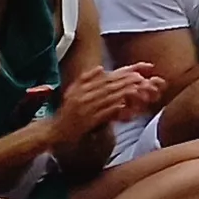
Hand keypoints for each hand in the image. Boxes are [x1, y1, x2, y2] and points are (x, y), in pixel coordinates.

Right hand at [50, 64, 164, 148]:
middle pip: (109, 86)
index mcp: (81, 88)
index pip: (105, 78)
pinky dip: (116, 108)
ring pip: (109, 98)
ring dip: (125, 93)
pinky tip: (127, 105)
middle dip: (126, 82)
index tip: (138, 71)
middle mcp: (83, 96)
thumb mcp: (73, 92)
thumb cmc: (66, 112)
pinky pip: (104, 113)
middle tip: (142, 78)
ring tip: (139, 89)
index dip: (122, 74)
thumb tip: (100, 68)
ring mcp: (86, 109)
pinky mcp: (88, 121)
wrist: (55, 130)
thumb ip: (85, 79)